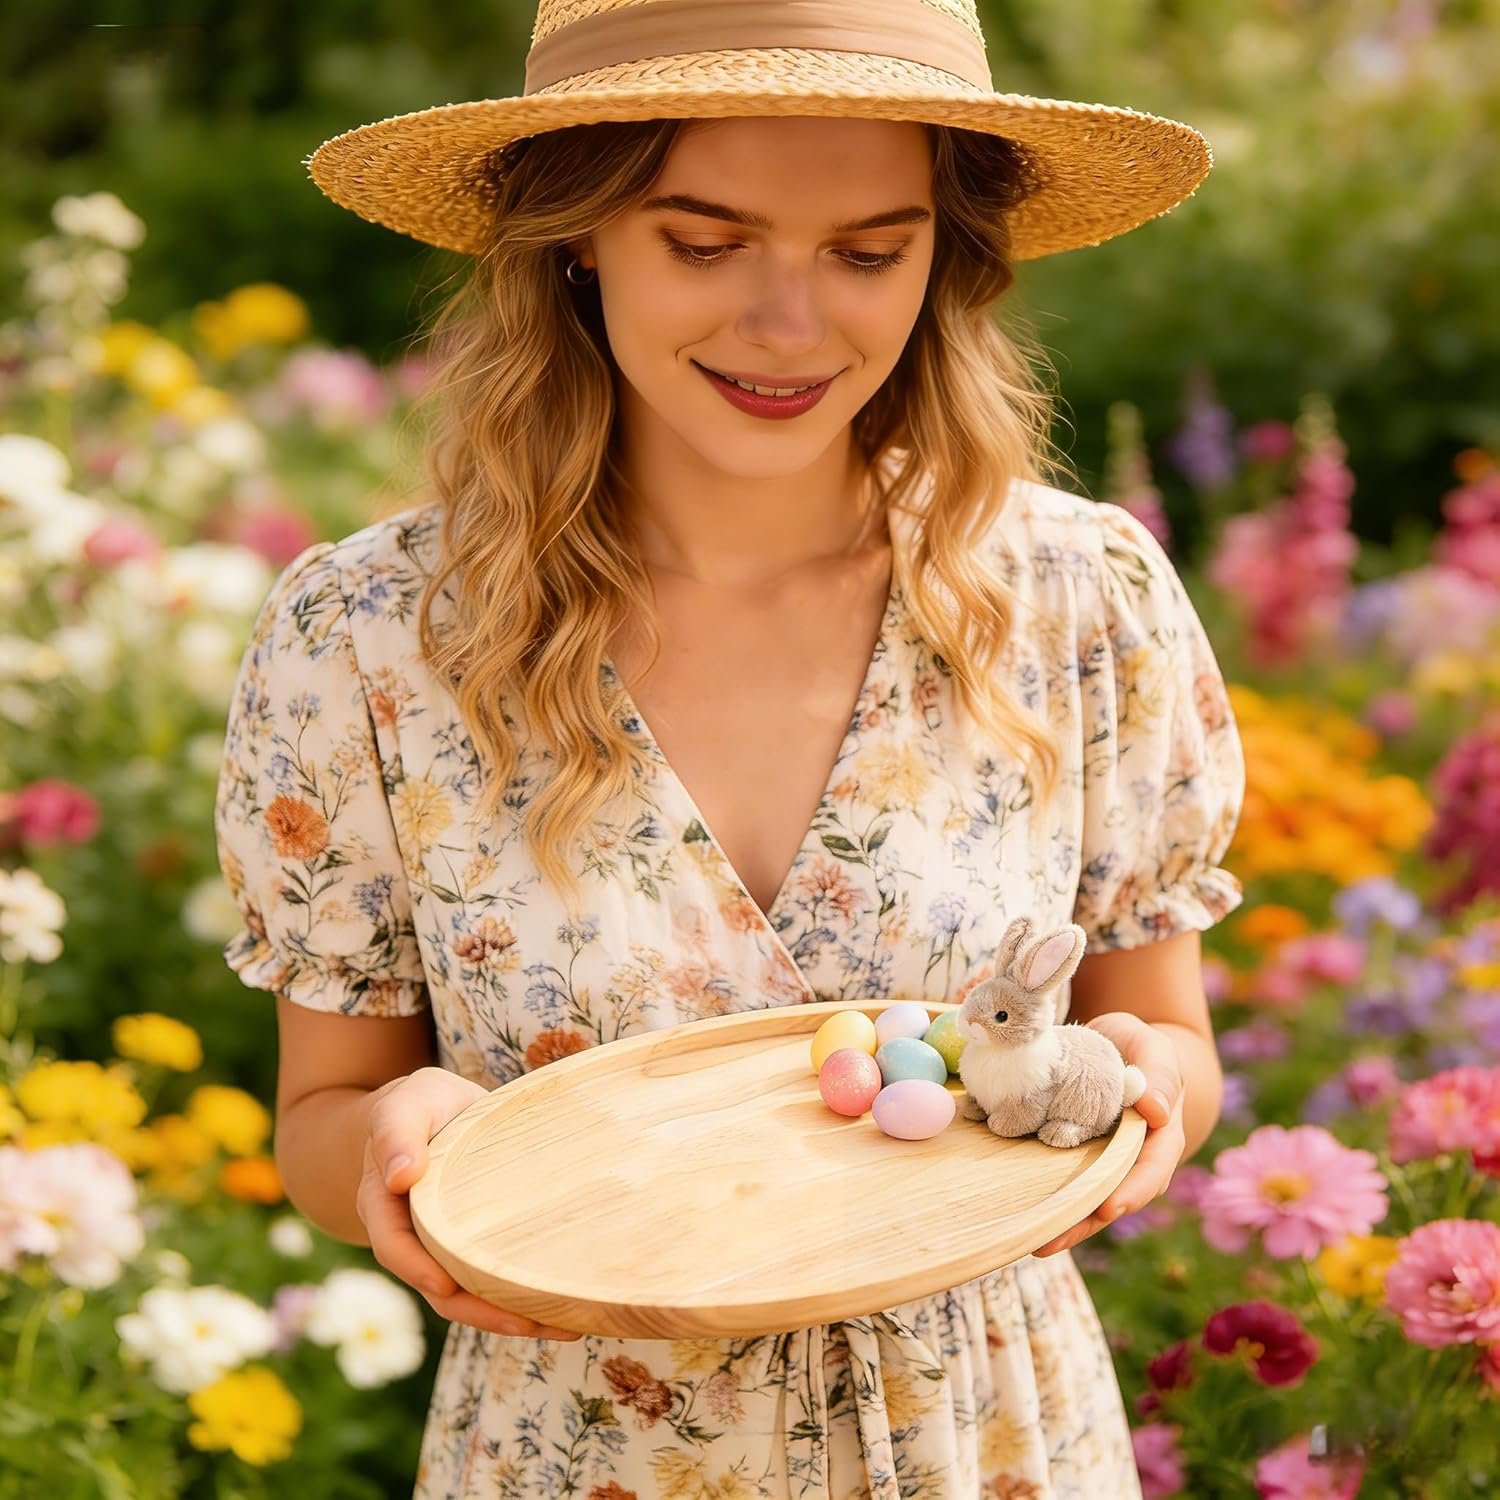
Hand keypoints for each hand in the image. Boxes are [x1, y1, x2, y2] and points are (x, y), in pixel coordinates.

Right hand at [358, 1066, 581, 1340]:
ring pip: (469, 1296)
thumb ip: (396, 1132)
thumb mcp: (405, 1105)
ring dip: (512, 1315)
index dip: (417, 1268)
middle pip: (438, 1288)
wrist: (436, 1112)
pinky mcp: (473, 1249)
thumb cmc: (420, 1106)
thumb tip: (399, 1176)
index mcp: (385, 1205)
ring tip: (565, 1324)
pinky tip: (565, 1308)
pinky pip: (492, 1281)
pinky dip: (523, 1298)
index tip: (446, 1286)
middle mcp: (411, 1238)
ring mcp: (444, 1249)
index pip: (395, 1245)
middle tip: (527, 1324)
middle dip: (480, 1311)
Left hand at [1031, 1013, 1185, 1257]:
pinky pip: (1062, 1181)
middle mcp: (1132, 1160)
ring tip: (1028, 1243)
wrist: (1122, 1048)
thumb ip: (1159, 1074)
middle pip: (1112, 1199)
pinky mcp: (1076, 1157)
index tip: (1108, 1209)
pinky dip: (1044, 1197)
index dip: (1130, 1191)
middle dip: (1082, 1223)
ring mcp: (1103, 1163)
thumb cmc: (1143, 1049)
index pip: (1151, 1171)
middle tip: (1048, 1242)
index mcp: (1160, 1139)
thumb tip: (1156, 1110)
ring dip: (1060, 1223)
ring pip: (1085, 1199)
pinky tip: (1018, 1214)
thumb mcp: (1155, 1050)